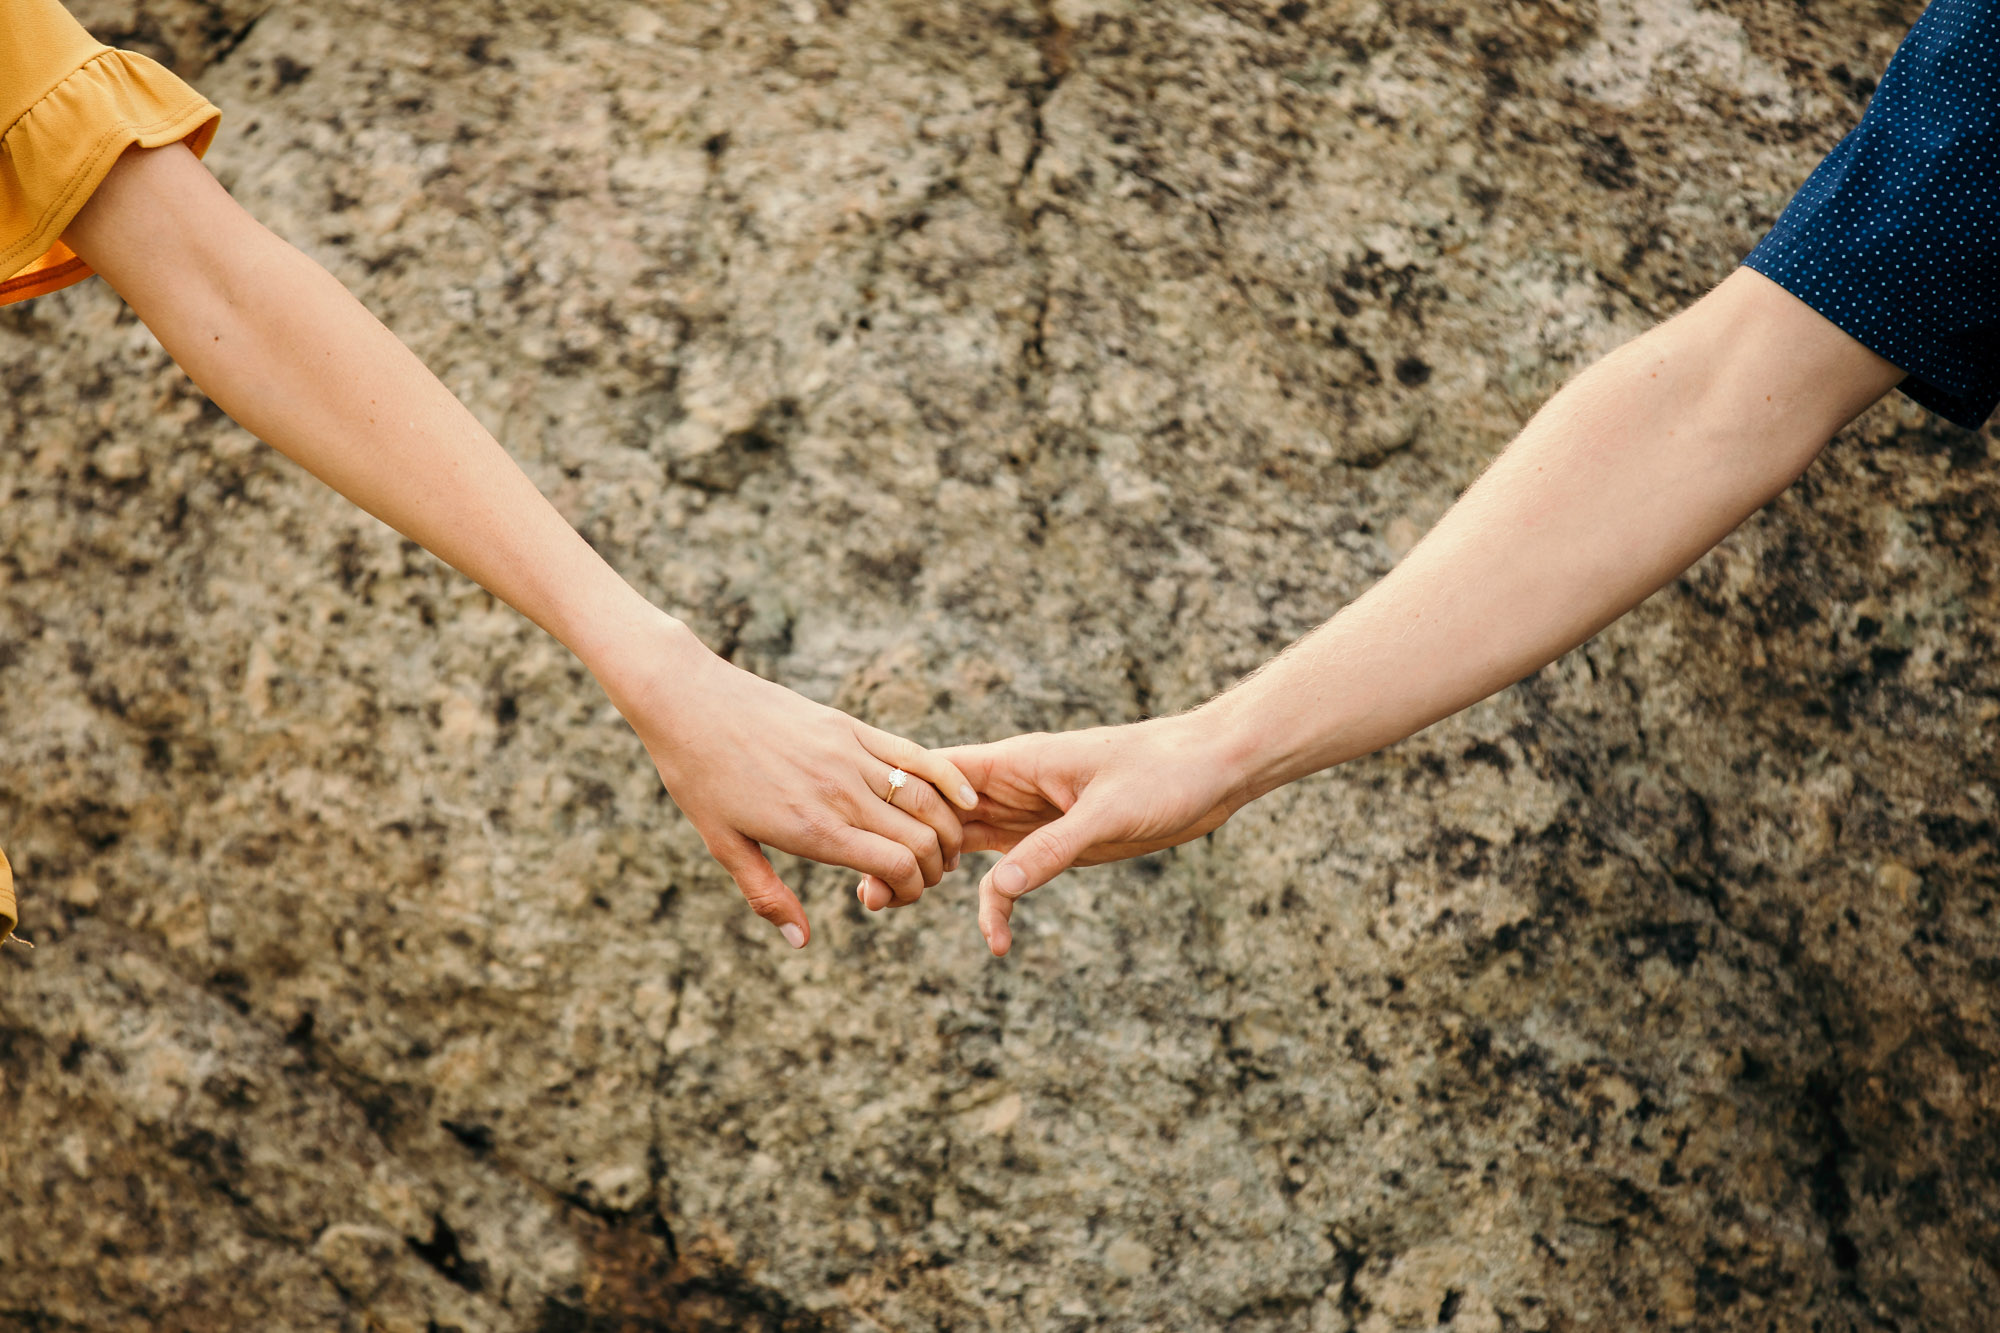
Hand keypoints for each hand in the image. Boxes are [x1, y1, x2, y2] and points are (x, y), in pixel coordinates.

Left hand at [602, 617, 975, 948]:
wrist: (689, 702)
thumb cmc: (699, 777)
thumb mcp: (723, 845)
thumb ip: (767, 895)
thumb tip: (800, 941)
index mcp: (812, 829)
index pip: (896, 866)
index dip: (913, 889)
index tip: (901, 895)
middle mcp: (840, 793)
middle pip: (921, 837)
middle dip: (934, 867)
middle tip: (925, 876)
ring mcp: (850, 755)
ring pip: (926, 798)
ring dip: (947, 829)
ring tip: (943, 847)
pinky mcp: (850, 727)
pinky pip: (914, 754)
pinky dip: (948, 779)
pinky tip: (967, 798)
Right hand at [857, 715, 1248, 954]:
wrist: (1212, 771)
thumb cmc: (1164, 772)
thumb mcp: (1107, 813)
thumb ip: (1051, 850)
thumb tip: (999, 888)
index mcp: (1018, 762)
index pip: (938, 775)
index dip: (898, 803)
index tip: (865, 838)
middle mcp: (1015, 788)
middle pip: (939, 818)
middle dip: (903, 852)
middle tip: (868, 895)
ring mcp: (1031, 816)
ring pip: (964, 847)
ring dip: (931, 876)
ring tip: (888, 907)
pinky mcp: (1053, 843)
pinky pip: (1010, 876)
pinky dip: (998, 906)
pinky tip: (996, 941)